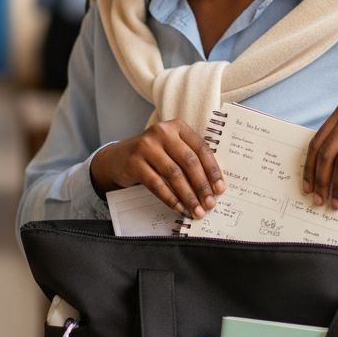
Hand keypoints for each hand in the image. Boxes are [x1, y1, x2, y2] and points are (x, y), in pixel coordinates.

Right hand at [90, 120, 226, 217]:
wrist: (117, 158)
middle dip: (202, 186)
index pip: (201, 148)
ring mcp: (146, 146)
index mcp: (177, 127)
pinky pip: (156, 184)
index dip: (212, 170)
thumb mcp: (171, 149)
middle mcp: (162, 132)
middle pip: (189, 161)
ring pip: (173, 174)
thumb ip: (190, 159)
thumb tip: (213, 186)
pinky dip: (169, 197)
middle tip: (209, 203)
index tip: (220, 188)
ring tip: (195, 209)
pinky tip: (178, 206)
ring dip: (187, 195)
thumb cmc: (152, 155)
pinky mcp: (134, 162)